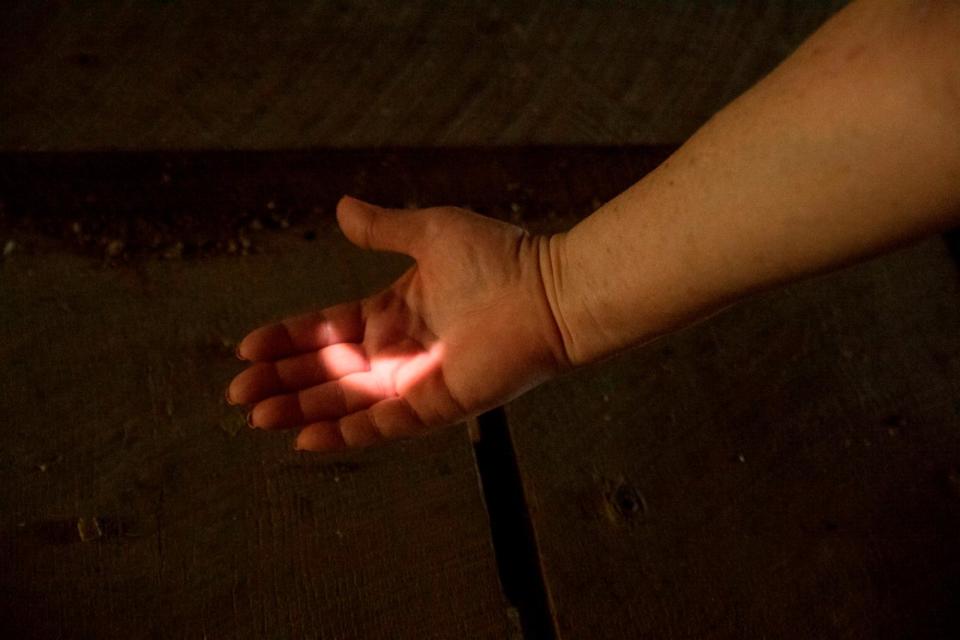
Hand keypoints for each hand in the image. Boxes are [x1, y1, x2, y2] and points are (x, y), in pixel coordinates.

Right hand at [226, 196, 568, 451]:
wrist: (550, 290)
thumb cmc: (501, 257)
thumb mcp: (430, 232)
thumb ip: (383, 228)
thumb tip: (341, 207)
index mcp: (395, 310)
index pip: (329, 331)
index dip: (288, 340)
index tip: (247, 348)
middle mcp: (401, 350)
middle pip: (330, 372)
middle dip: (283, 382)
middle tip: (238, 394)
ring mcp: (418, 380)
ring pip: (347, 402)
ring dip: (302, 410)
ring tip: (257, 417)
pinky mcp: (439, 404)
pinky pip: (386, 425)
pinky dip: (347, 433)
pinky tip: (307, 439)